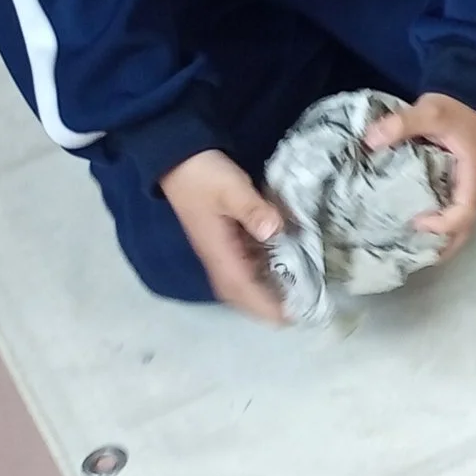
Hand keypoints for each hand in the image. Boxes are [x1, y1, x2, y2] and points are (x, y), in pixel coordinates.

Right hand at [159, 149, 285, 324]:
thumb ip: (253, 209)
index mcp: (218, 251)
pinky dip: (259, 274)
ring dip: (262, 293)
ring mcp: (217, 248)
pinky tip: (278, 270)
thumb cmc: (204, 174)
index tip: (291, 318)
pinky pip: (242, 266)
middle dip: (266, 306)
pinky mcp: (220, 238)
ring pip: (240, 281)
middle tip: (299, 312)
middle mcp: (215, 256)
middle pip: (240, 293)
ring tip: (293, 298)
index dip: (266, 305)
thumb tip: (274, 231)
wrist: (176, 157)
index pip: (243, 289)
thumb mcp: (231, 188)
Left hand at [366, 92, 475, 259]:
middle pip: (466, 228)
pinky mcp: (460, 185)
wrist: (470, 94)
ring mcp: (470, 187)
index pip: (465, 212)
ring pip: (461, 225)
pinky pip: (453, 213)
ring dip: (441, 241)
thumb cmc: (454, 107)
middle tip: (413, 257)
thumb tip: (370, 140)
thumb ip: (401, 123)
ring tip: (412, 250)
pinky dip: (439, 228)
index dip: (443, 225)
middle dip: (443, 247)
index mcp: (474, 174)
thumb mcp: (429, 110)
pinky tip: (416, 230)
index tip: (416, 222)